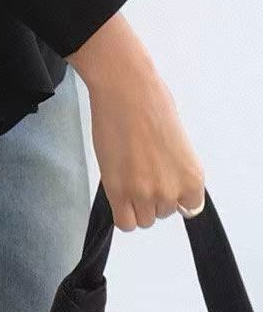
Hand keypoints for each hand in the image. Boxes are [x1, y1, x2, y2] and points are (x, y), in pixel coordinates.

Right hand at [67, 14, 205, 230]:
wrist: (125, 88)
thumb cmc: (151, 102)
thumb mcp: (177, 142)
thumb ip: (174, 169)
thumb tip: (163, 178)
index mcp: (193, 179)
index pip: (187, 208)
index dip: (170, 194)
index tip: (158, 179)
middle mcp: (172, 191)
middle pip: (162, 212)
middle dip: (150, 195)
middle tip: (137, 167)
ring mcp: (145, 193)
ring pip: (142, 218)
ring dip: (133, 201)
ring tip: (124, 172)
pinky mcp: (118, 190)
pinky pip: (125, 223)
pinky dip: (121, 211)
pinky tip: (117, 188)